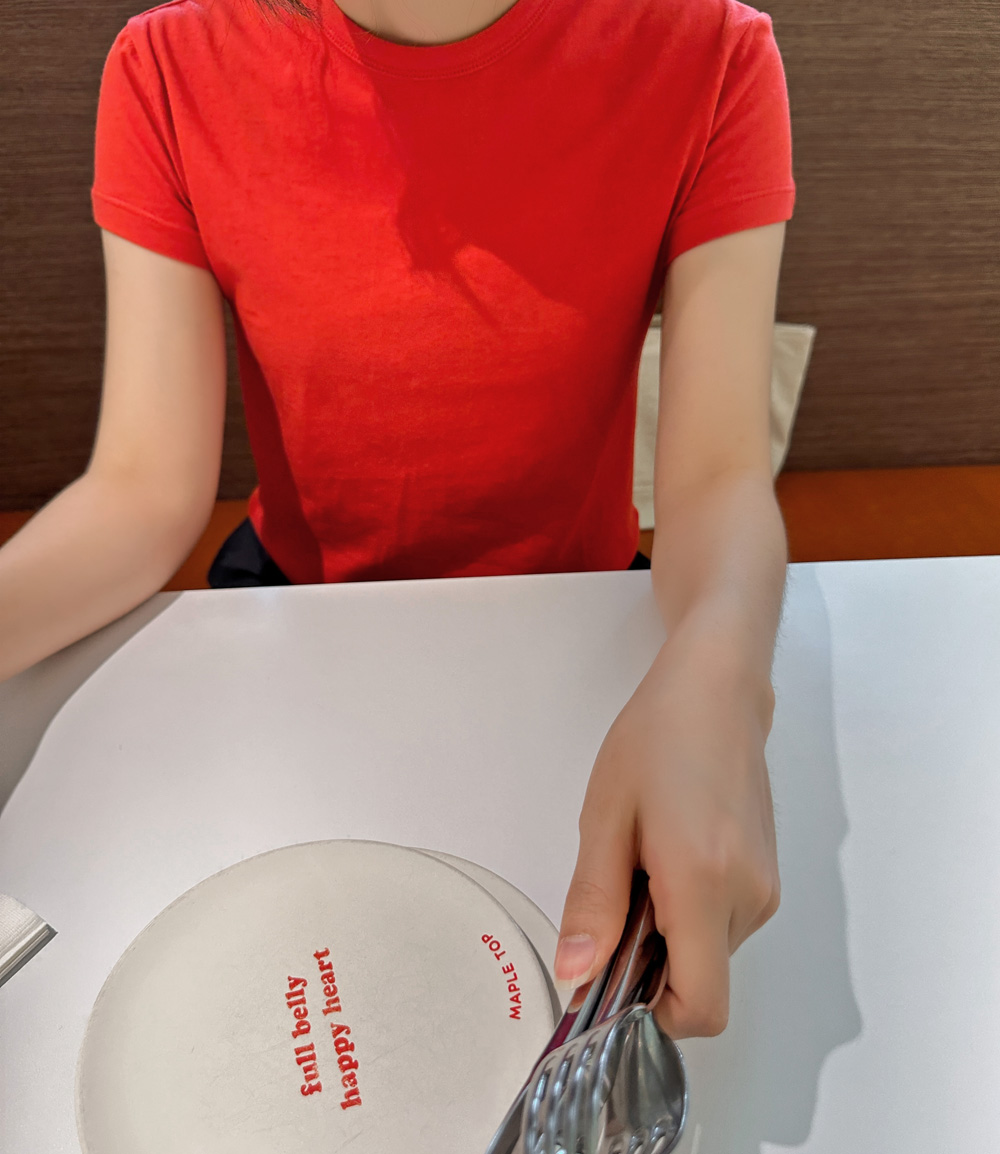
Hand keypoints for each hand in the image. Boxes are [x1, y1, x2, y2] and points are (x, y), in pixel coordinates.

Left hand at [554, 632, 779, 1037]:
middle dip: (650, 962)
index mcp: (705, 883)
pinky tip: (670, 854)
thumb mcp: (606, 819)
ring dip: (670, 932)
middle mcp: (749, 897)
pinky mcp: (768, 875)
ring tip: (645, 860)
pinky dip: (691, 911)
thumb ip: (593, 903)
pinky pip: (725, 924)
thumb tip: (577, 975)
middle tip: (618, 893)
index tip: (610, 979)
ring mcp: (766, 887)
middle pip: (701, 981)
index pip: (701, 1007)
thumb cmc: (658, 737)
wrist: (717, 689)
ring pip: (711, 953)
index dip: (651, 1014)